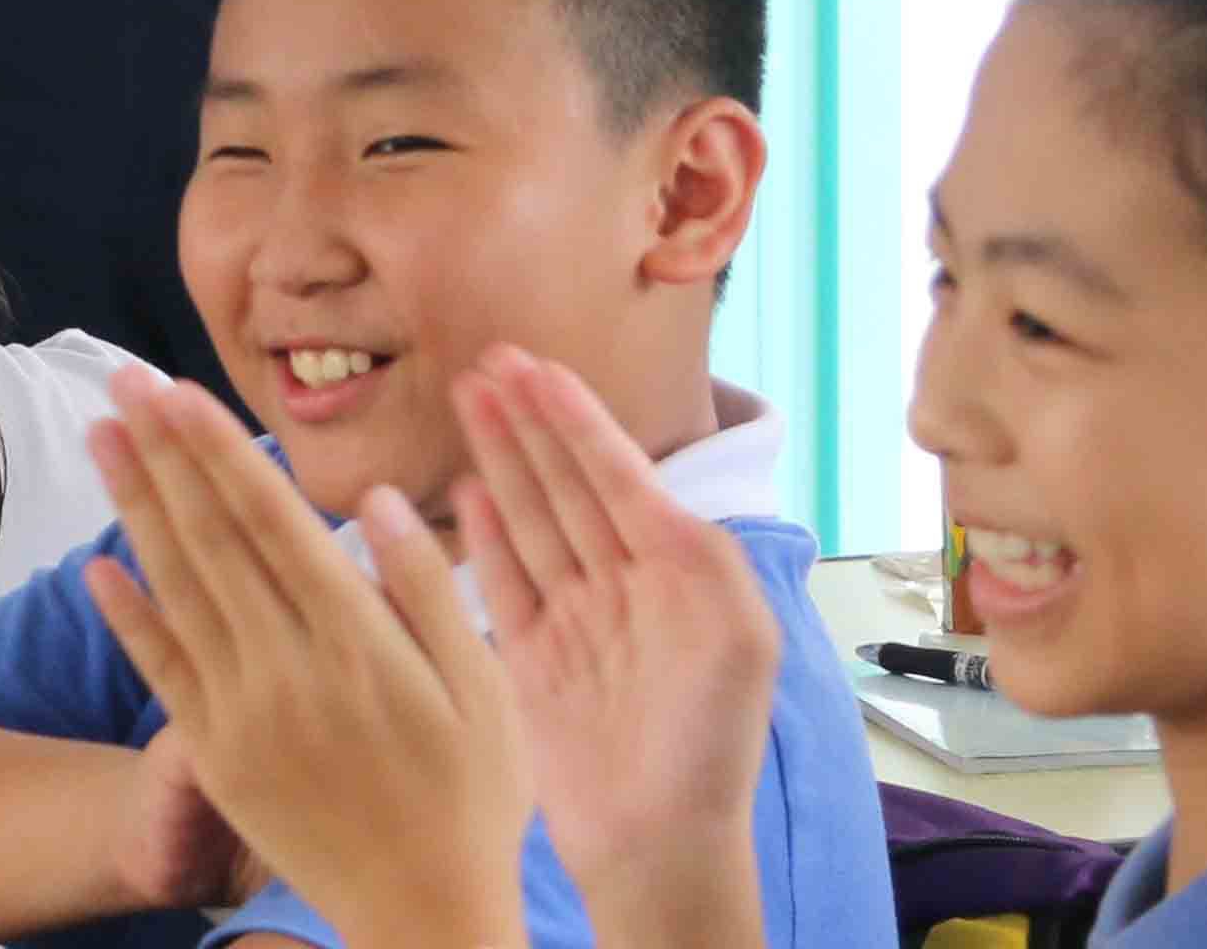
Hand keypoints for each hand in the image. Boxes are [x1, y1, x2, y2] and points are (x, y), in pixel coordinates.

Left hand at [83, 374, 530, 948]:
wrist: (423, 916)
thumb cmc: (474, 798)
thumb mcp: (487, 690)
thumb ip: (427, 591)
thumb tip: (380, 500)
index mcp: (359, 641)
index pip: (270, 520)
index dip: (218, 450)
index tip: (179, 390)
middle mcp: (290, 669)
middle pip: (211, 538)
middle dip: (164, 452)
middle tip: (122, 378)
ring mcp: (244, 714)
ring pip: (178, 589)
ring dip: (135, 507)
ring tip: (105, 436)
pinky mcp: (218, 757)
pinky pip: (162, 673)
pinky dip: (129, 616)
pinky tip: (99, 565)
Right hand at [453, 347, 775, 941]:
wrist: (658, 848)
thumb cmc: (710, 749)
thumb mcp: (739, 637)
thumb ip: (704, 556)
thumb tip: (660, 497)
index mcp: (679, 570)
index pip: (617, 473)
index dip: (575, 416)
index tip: (537, 364)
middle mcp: (624, 584)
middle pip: (567, 483)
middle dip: (529, 419)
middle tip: (489, 359)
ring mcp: (576, 621)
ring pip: (531, 519)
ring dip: (501, 457)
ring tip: (469, 396)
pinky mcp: (531, 661)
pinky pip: (504, 582)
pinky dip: (485, 534)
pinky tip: (468, 487)